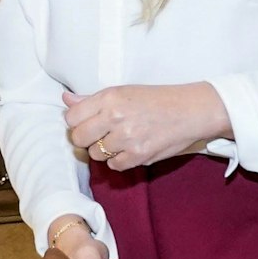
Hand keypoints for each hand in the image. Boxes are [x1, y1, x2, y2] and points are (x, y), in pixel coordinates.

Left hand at [64, 83, 229, 171]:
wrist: (191, 110)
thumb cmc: (158, 99)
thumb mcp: (124, 92)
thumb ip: (92, 99)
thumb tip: (66, 99)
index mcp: (110, 97)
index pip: (71, 117)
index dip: (76, 123)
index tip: (86, 123)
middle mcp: (115, 116)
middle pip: (79, 138)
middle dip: (86, 139)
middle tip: (100, 135)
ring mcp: (127, 137)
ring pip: (95, 154)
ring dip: (104, 151)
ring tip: (120, 140)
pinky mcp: (139, 155)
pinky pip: (114, 166)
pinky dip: (119, 161)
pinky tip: (130, 149)